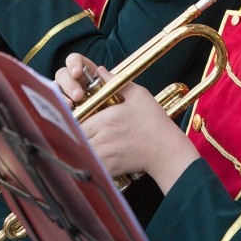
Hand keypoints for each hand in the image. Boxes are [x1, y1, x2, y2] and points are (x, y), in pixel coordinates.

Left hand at [55, 54, 197, 192]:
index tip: (77, 115)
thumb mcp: (139, 95)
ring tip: (83, 141)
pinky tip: (93, 156)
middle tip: (78, 128)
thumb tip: (100, 70)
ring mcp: (106, 155)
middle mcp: (103, 138)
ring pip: (80, 152)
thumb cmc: (154, 122)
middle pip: (74, 136)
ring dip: (79, 147)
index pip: (76, 119)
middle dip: (73, 132)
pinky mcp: (110, 169)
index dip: (73, 118)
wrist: (166, 151)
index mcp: (106, 119)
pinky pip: (90, 168)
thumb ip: (116, 81)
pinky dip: (88, 163)